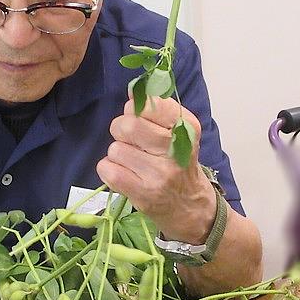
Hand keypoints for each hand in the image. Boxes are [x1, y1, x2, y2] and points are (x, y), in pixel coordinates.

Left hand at [96, 96, 216, 242]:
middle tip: (130, 140)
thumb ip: (157, 110)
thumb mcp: (180, 134)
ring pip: (115, 148)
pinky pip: (107, 168)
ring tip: (133, 162)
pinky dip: (109, 169)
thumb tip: (131, 90)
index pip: (152, 104)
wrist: (192, 209)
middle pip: (128, 125)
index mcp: (187, 129)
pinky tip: (125, 174)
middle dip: (121, 129)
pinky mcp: (142, 193)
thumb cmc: (180, 166)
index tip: (141, 118)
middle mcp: (175, 150)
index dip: (137, 109)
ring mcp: (159, 173)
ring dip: (118, 154)